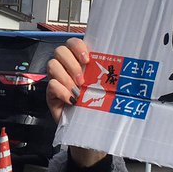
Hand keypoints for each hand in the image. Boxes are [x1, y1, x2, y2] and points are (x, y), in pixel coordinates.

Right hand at [45, 38, 104, 168]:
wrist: (89, 129)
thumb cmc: (99, 106)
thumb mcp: (105, 87)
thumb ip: (106, 73)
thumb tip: (122, 63)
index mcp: (81, 61)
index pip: (73, 42)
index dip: (78, 47)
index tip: (88, 59)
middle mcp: (67, 67)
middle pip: (60, 50)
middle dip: (71, 63)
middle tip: (82, 79)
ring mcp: (57, 79)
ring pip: (52, 64)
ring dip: (66, 76)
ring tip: (78, 90)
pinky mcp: (51, 93)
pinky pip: (51, 84)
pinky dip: (62, 91)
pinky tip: (71, 100)